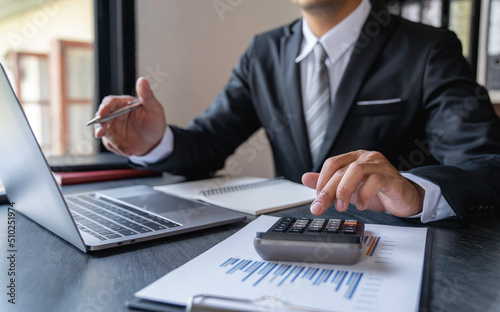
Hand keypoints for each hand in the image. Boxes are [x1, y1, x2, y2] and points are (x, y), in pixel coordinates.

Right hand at [94, 77, 166, 156]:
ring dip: (112, 141)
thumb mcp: (154, 109)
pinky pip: (111, 144)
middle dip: (100, 126)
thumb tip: (142, 80)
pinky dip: (119, 148)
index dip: (104, 108)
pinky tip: (130, 151)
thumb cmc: (155, 122)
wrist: (156, 141)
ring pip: (104, 133)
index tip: (101, 114)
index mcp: (123, 104)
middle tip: (101, 133)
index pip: (110, 103)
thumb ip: (147, 95)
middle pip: (101, 118)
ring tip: (126, 149)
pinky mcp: (113, 140)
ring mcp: (113, 128)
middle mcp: (115, 115)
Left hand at [301, 150, 424, 217]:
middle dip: (327, 191)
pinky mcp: (391, 177)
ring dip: (344, 190)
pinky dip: (363, 195)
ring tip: (341, 206)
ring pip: (356, 171)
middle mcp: (366, 158)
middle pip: (341, 170)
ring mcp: (380, 165)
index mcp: (354, 158)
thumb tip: (305, 178)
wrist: (404, 199)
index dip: (322, 181)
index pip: (332, 163)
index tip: (317, 198)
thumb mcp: (348, 189)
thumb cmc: (377, 192)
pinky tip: (360, 205)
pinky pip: (375, 181)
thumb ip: (328, 183)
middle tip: (320, 207)